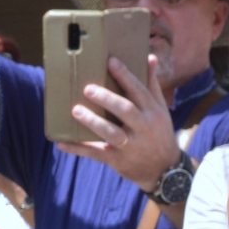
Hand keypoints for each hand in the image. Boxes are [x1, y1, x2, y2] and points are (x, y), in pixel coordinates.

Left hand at [54, 56, 182, 190]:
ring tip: (75, 110)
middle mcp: (143, 127)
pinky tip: (62, 143)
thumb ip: (152, 85)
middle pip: (126, 110)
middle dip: (107, 99)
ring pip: (111, 132)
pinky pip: (96, 154)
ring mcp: (130, 146)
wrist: (166, 171)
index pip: (139, 91)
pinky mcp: (118, 160)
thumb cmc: (160, 133)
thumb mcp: (161, 110)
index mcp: (153, 112)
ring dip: (93, 122)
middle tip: (88, 88)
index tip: (111, 61)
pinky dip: (79, 149)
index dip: (125, 76)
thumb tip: (149, 57)